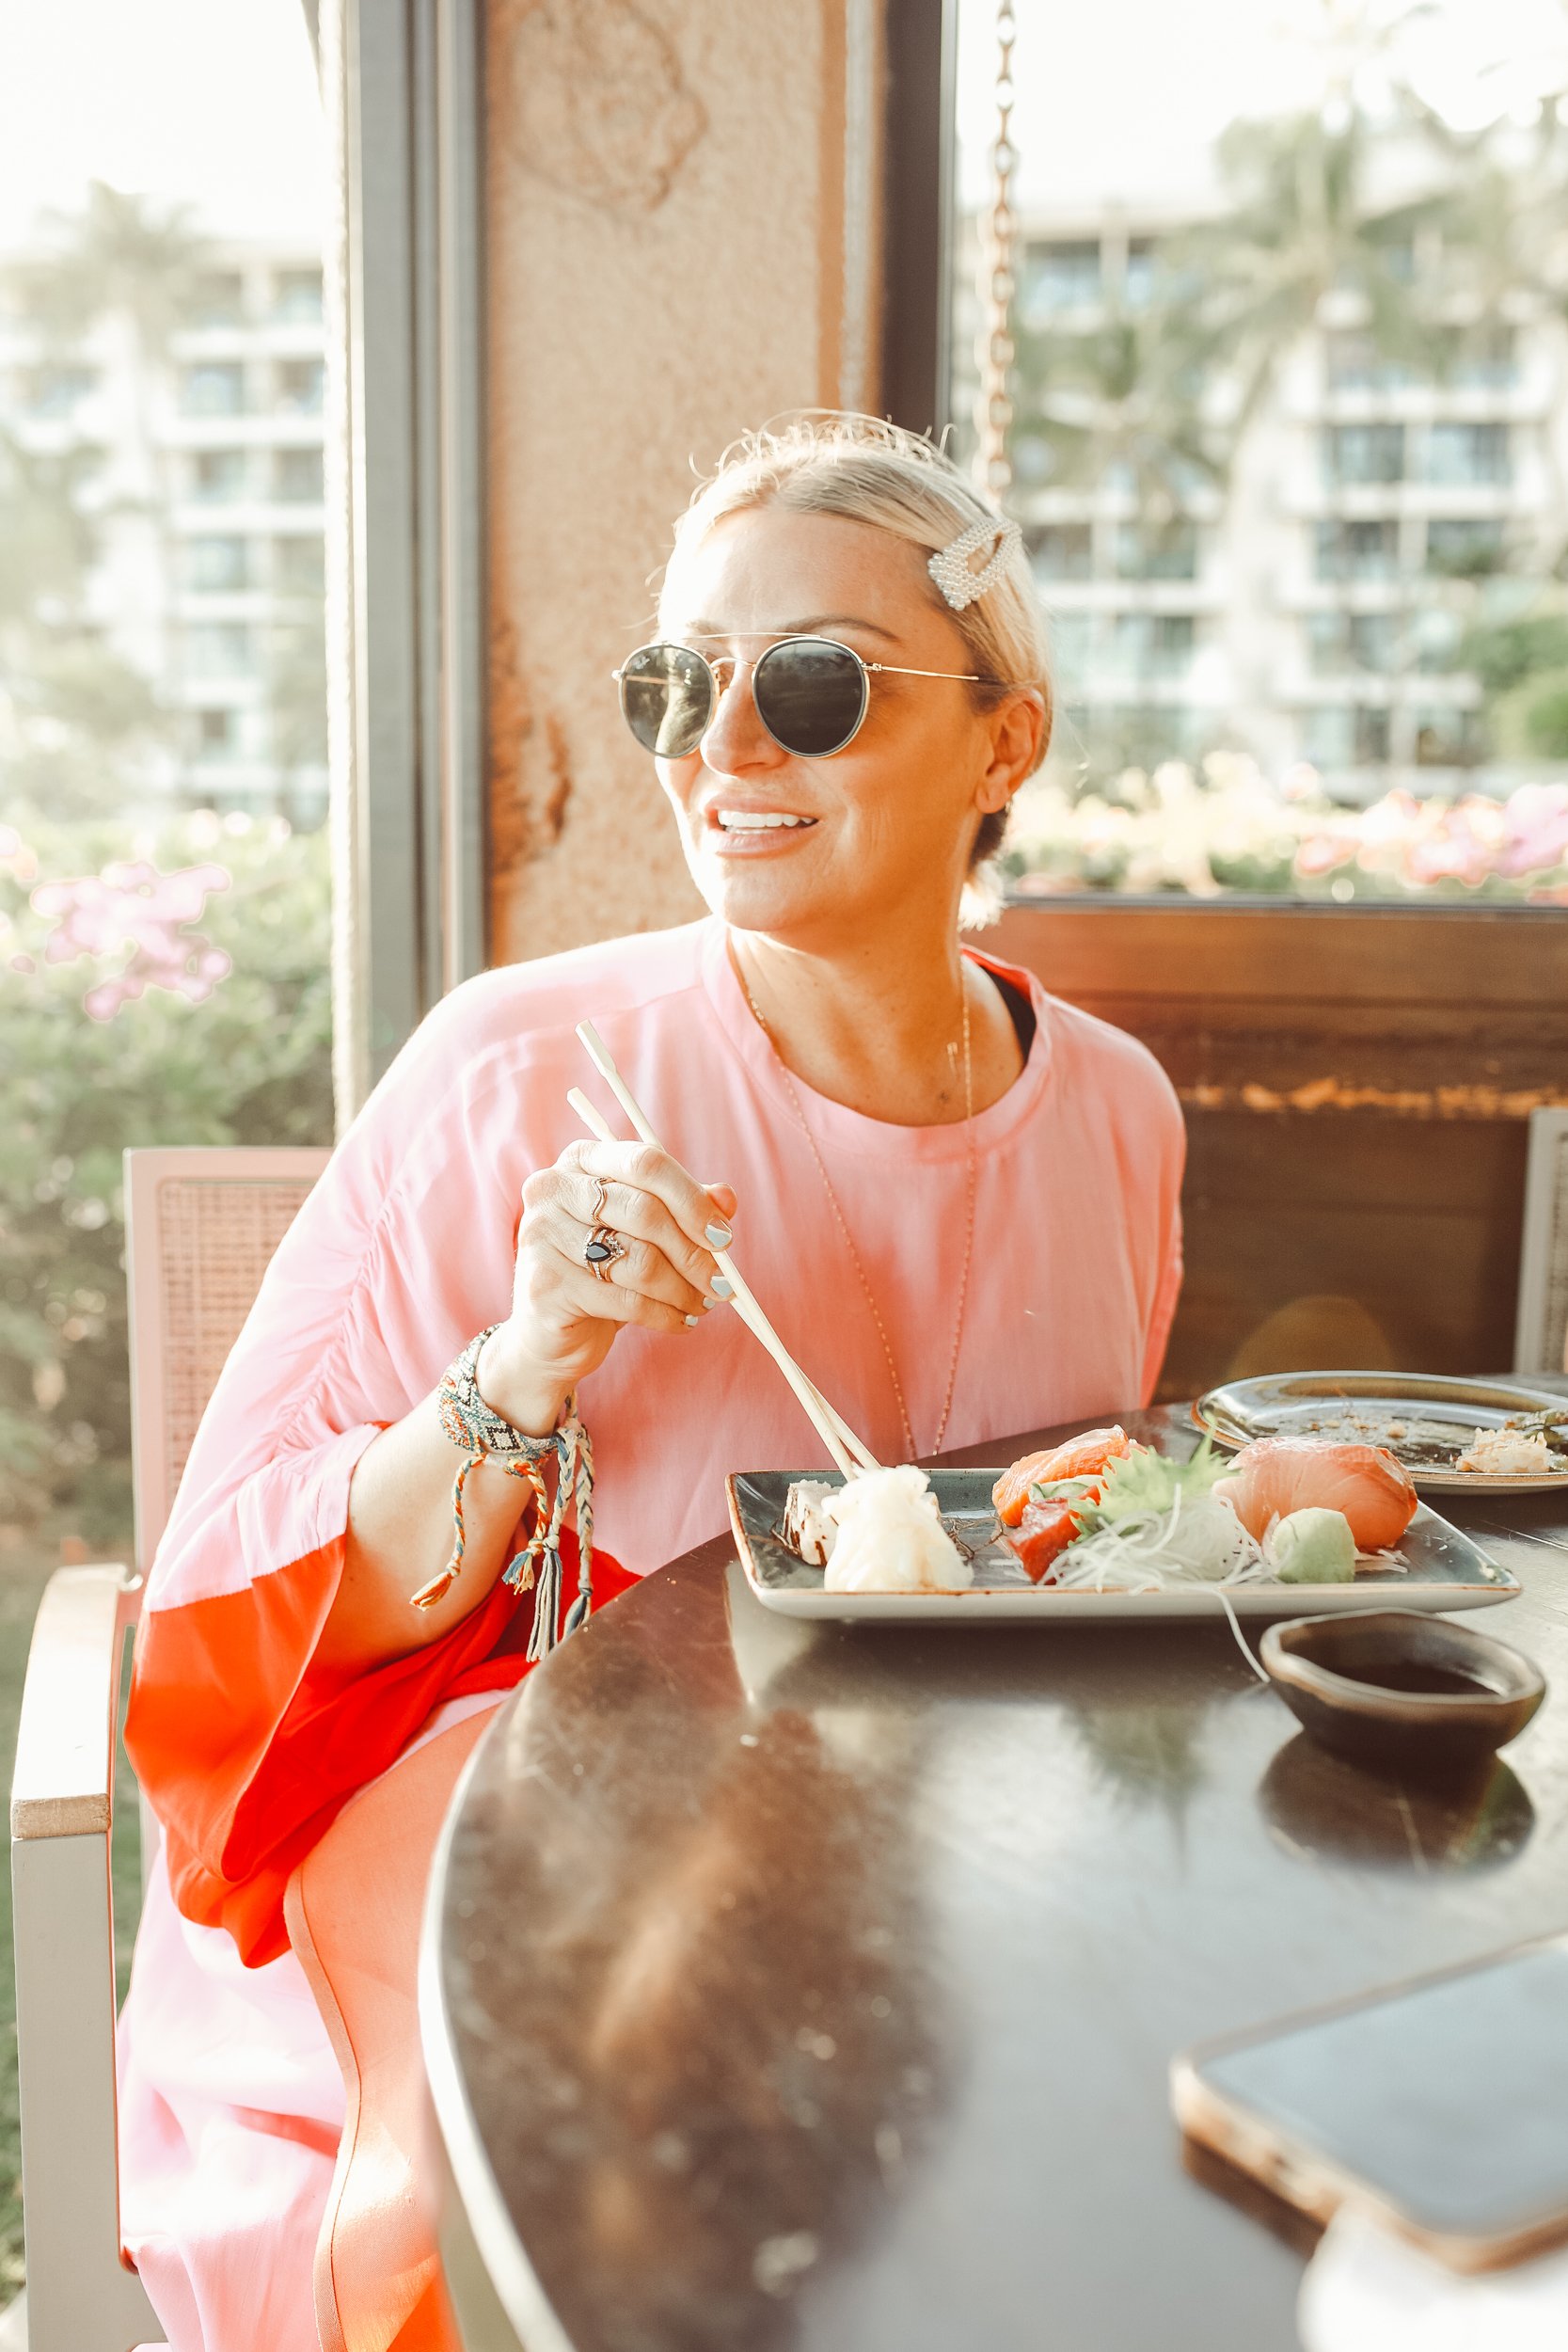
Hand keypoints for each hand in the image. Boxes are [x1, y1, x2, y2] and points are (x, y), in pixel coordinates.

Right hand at [477, 1141, 737, 1433]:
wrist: (549, 1329)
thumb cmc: (603, 1268)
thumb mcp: (645, 1231)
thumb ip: (685, 1206)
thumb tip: (726, 1198)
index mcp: (581, 1160)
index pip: (646, 1163)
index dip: (692, 1200)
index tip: (723, 1237)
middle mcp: (552, 1188)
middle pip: (645, 1212)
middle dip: (694, 1253)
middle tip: (723, 1283)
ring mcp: (542, 1236)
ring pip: (639, 1261)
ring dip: (683, 1289)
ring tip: (702, 1304)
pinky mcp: (545, 1286)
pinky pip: (626, 1301)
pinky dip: (665, 1315)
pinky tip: (681, 1321)